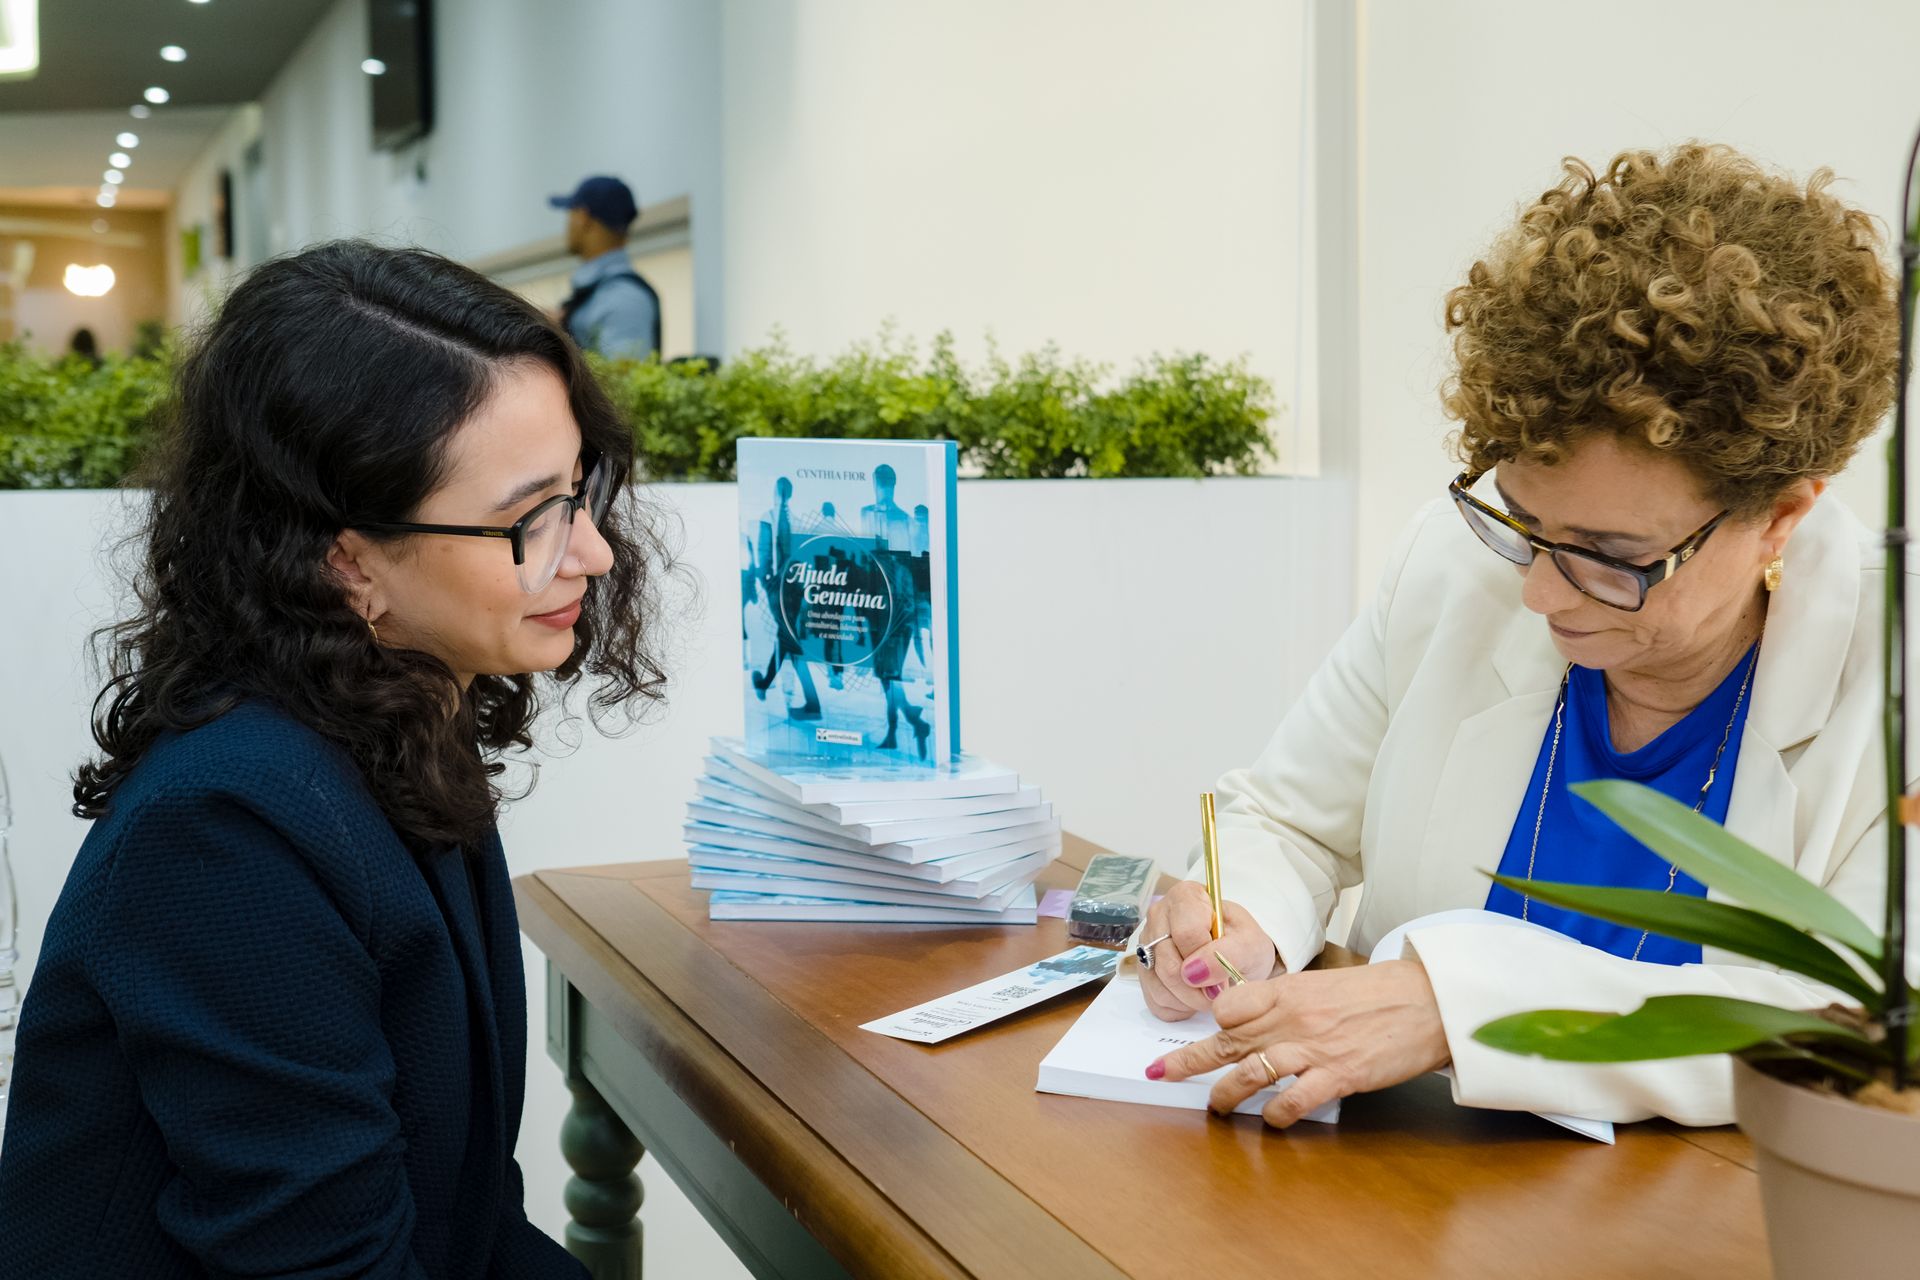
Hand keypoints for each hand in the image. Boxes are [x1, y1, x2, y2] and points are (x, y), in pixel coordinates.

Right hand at [1137, 880, 1277, 1020]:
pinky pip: (1155, 1000)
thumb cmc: (1243, 944)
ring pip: (1160, 986)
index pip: (1186, 933)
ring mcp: (1147, 944)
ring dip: (1191, 1000)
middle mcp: (1159, 916)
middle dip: (1199, 988)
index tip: (1225, 970)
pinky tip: (1196, 996)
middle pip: (1168, 964)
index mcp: (1185, 897)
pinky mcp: (1143, 972)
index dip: (1207, 959)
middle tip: (1220, 991)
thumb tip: (1196, 972)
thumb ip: (1230, 953)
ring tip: (1210, 993)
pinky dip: (1180, 1007)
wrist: (1238, 958)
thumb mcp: (1251, 943)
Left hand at [1147, 959, 1451, 1127]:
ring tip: (1215, 1108)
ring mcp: (1313, 1049)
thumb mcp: (1323, 985)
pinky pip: (1294, 1101)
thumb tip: (1259, 1017)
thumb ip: (1288, 1001)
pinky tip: (1272, 1122)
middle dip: (1188, 1060)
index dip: (1217, 1021)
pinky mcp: (1338, 1076)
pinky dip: (1277, 1116)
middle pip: (1227, 1041)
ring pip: (1251, 1073)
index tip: (1212, 1031)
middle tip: (1159, 1072)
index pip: (1230, 1005)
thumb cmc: (1377, 993)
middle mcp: (1292, 1018)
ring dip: (1226, 1094)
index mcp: (1288, 990)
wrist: (1426, 1001)